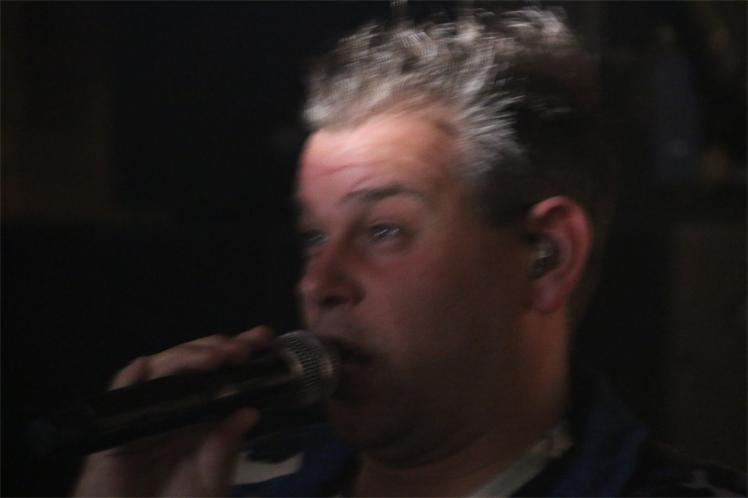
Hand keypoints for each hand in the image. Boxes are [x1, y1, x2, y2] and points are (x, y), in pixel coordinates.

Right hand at [73, 326, 274, 496]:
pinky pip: (118, 397)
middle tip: (240, 348)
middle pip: (192, 365)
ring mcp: (145, 416)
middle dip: (216, 348)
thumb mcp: (211, 484)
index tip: (263, 338)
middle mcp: (175, 409)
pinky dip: (129, 380)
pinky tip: (144, 367)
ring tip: (214, 355)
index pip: (221, 375)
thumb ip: (225, 451)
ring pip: (160, 371)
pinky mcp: (115, 430)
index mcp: (202, 417)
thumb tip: (249, 412)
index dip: (238, 352)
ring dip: (185, 357)